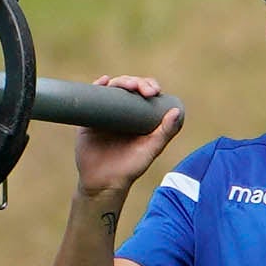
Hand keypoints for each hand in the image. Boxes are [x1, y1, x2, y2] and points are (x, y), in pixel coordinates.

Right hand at [73, 76, 181, 197]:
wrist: (103, 183)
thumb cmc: (129, 169)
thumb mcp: (151, 150)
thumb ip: (165, 133)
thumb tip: (176, 110)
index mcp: (138, 116)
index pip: (144, 93)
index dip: (149, 86)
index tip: (153, 91)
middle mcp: (121, 112)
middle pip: (128, 88)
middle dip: (135, 82)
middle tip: (140, 89)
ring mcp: (104, 114)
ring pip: (111, 90)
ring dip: (119, 81)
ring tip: (125, 84)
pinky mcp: (88, 120)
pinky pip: (91, 100)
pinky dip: (96, 87)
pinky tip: (103, 81)